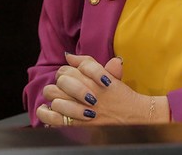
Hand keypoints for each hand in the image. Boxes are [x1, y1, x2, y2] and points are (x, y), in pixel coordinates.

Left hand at [36, 54, 168, 125]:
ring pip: (56, 99)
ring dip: (55, 99)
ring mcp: (83, 110)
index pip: (67, 69)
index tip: (72, 78)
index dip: (66, 73)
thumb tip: (68, 56)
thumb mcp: (109, 74)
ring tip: (57, 100)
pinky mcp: (80, 125)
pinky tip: (46, 110)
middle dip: (60, 84)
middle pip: (60, 81)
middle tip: (64, 89)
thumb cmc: (120, 95)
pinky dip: (47, 114)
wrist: (136, 116)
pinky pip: (55, 119)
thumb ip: (87, 63)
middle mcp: (88, 92)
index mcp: (93, 78)